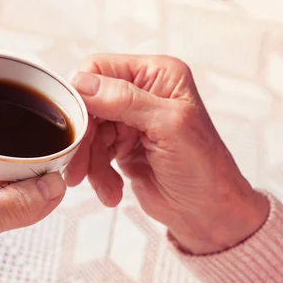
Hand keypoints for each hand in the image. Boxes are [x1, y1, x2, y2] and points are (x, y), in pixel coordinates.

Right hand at [68, 54, 268, 253]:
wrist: (206, 213)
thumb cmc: (203, 168)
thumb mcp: (167, 126)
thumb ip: (124, 100)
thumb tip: (80, 82)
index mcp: (157, 75)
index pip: (100, 70)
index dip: (82, 96)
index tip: (76, 126)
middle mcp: (141, 93)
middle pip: (88, 104)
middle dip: (84, 139)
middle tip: (78, 168)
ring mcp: (130, 121)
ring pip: (87, 133)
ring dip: (91, 162)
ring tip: (107, 187)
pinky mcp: (121, 146)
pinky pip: (93, 153)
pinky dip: (97, 174)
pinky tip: (112, 191)